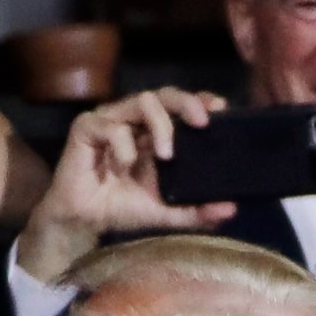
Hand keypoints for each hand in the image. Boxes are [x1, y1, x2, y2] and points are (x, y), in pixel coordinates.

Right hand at [14, 89, 235, 283]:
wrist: (83, 222)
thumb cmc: (121, 208)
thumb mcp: (165, 211)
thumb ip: (196, 210)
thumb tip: (232, 208)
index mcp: (154, 132)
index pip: (180, 105)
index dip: (199, 101)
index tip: (220, 109)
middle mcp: (134, 120)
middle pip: (164, 94)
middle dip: (187, 103)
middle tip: (202, 123)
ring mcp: (110, 120)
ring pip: (142, 101)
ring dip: (160, 125)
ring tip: (166, 155)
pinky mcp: (87, 127)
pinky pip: (111, 126)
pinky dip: (124, 146)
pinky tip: (122, 166)